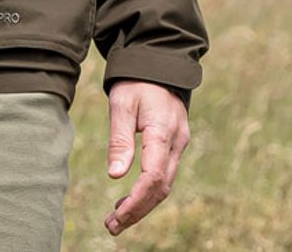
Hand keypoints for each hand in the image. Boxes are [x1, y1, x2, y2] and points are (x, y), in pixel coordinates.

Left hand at [104, 80, 189, 236]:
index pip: (153, 177)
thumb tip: (115, 176)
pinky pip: (165, 175)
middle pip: (161, 188)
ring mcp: (179, 145)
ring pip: (165, 185)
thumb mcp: (122, 103)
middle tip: (111, 226)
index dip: (136, 200)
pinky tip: (129, 199)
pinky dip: (148, 191)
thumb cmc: (137, 81)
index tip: (117, 216)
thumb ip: (119, 139)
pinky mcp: (175, 145)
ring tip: (116, 219)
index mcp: (163, 132)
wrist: (159, 63)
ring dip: (143, 205)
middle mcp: (177, 143)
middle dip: (138, 210)